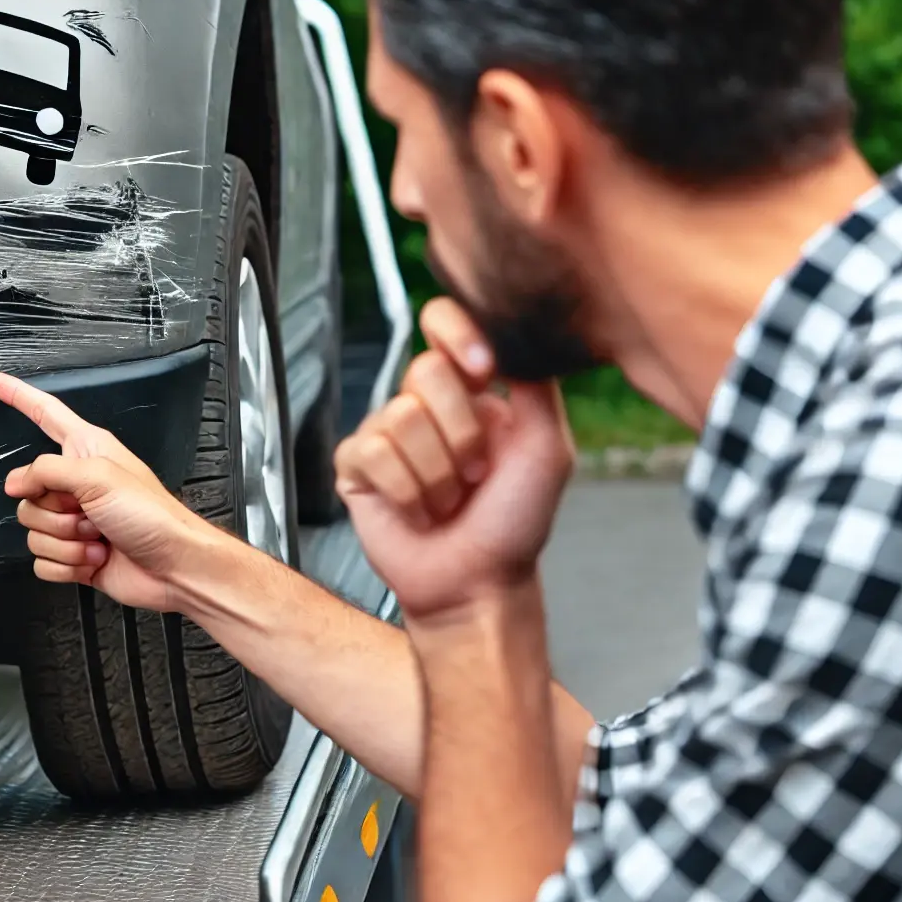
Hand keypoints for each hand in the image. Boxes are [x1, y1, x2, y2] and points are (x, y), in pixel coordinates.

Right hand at [0, 372, 216, 611]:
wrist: (174, 567)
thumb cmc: (152, 515)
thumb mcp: (98, 476)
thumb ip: (47, 471)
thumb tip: (14, 482)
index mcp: (86, 450)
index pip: (45, 414)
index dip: (19, 396)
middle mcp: (77, 483)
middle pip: (27, 492)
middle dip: (55, 512)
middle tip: (88, 514)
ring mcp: (74, 522)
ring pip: (32, 531)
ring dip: (66, 543)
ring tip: (98, 539)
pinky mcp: (73, 555)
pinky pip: (41, 561)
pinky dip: (66, 566)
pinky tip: (93, 561)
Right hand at [334, 299, 574, 623]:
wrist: (478, 580)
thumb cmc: (515, 520)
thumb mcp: (546, 448)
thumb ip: (536, 386)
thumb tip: (517, 335)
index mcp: (469, 388)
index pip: (443, 321)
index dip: (457, 333)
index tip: (484, 369)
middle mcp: (424, 404)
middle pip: (425, 370)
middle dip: (461, 432)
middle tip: (476, 474)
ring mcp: (386, 433)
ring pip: (400, 417)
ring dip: (436, 473)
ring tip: (448, 501)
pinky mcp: (356, 466)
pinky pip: (372, 453)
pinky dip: (405, 490)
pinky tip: (417, 511)